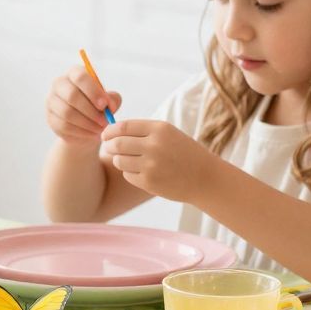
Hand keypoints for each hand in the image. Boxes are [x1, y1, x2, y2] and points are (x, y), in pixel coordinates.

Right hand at [45, 70, 121, 144]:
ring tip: (100, 128)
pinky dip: (81, 131)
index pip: (80, 77)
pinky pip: (64, 125)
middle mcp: (59, 84)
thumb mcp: (110, 102)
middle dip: (91, 110)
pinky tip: (91, 133)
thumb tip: (109, 104)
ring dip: (87, 123)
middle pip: (71, 95)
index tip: (104, 105)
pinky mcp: (50, 117)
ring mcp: (52, 101)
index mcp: (74, 73)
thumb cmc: (98, 108)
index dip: (93, 91)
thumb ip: (112, 100)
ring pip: (67, 112)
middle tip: (105, 121)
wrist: (86, 126)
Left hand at [100, 119, 216, 201]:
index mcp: (160, 129)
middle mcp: (154, 146)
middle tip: (111, 148)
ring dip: (120, 160)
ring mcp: (151, 165)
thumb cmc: (183, 153)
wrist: (205, 178)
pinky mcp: (149, 182)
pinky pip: (127, 175)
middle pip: (117, 144)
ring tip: (131, 161)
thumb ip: (142, 131)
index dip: (109, 131)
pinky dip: (130, 173)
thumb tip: (112, 131)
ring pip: (119, 161)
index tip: (105, 135)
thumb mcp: (168, 134)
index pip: (123, 127)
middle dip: (110, 146)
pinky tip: (143, 172)